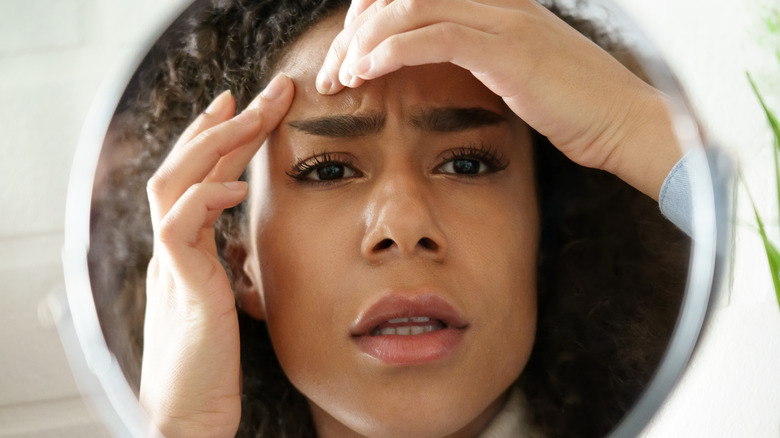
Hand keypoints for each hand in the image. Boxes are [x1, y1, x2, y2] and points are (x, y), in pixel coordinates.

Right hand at [140, 74, 293, 437]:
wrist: (189, 417)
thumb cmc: (211, 369)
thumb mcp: (225, 304)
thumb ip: (229, 270)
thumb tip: (246, 249)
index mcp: (185, 252)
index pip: (199, 179)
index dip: (219, 141)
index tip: (244, 108)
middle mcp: (172, 250)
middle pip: (185, 167)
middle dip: (221, 124)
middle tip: (257, 90)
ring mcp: (171, 266)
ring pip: (175, 183)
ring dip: (213, 143)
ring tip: (250, 112)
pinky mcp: (181, 288)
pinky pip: (179, 229)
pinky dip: (206, 198)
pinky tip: (237, 186)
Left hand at [317, 0, 680, 198]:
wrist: (625, 122)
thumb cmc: (573, 106)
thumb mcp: (517, 71)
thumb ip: (477, 56)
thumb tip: (433, 65)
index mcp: (494, 2)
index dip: (368, 16)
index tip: (347, 57)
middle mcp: (495, 0)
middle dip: (353, 33)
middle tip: (330, 73)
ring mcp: (501, 19)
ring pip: (407, 11)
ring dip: (361, 44)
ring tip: (339, 79)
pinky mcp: (505, 49)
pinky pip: (432, 37)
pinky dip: (388, 53)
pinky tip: (365, 75)